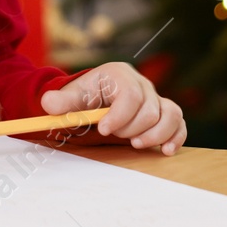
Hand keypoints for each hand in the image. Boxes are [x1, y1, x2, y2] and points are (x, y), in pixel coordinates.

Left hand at [38, 62, 185, 155]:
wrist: (95, 99)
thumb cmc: (84, 97)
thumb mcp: (71, 97)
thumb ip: (61, 101)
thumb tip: (48, 103)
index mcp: (120, 75)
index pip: (130, 94)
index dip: (120, 115)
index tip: (104, 129)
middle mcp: (142, 84)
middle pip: (149, 109)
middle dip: (131, 128)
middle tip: (113, 134)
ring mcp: (155, 98)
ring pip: (170, 114)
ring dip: (155, 134)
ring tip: (135, 145)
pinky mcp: (163, 113)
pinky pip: (178, 122)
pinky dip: (175, 137)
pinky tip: (164, 151)